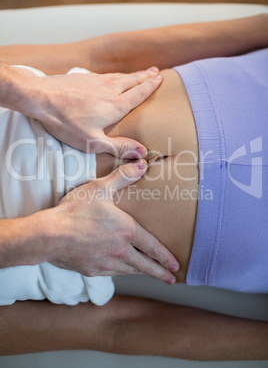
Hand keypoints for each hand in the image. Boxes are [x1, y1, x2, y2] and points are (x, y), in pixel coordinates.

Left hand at [34, 67, 161, 157]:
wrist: (42, 98)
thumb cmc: (67, 123)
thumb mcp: (93, 142)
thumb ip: (118, 147)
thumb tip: (142, 152)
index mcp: (116, 106)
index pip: (138, 94)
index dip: (150, 87)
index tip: (160, 80)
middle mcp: (110, 90)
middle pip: (132, 82)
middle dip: (146, 77)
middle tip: (156, 72)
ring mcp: (97, 81)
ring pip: (120, 76)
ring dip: (133, 74)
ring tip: (143, 72)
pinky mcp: (85, 77)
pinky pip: (107, 75)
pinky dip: (116, 74)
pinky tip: (115, 76)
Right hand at [48, 159, 178, 283]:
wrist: (50, 235)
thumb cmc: (75, 210)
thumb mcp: (100, 188)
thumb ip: (122, 176)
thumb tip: (142, 165)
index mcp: (126, 232)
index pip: (153, 247)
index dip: (165, 257)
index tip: (175, 265)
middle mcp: (120, 251)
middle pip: (145, 266)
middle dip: (160, 273)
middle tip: (171, 279)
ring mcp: (106, 263)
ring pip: (129, 271)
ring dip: (141, 273)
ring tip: (149, 274)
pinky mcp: (92, 270)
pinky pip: (112, 273)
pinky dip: (121, 272)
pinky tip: (121, 270)